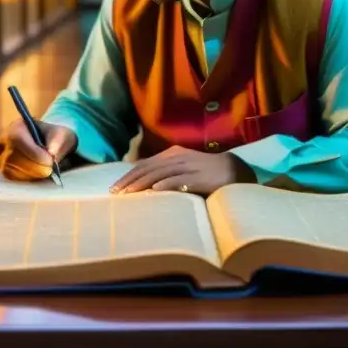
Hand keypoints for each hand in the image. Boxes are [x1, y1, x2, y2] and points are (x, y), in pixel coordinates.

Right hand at [0, 119, 77, 181]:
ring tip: (45, 173)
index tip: (49, 161)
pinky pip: (10, 176)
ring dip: (30, 174)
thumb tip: (51, 154)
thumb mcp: (60, 135)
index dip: (33, 152)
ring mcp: (2, 155)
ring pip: (10, 168)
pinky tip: (38, 176)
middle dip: (33, 166)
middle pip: (12, 156)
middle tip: (49, 170)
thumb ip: (57, 142)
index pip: (18, 139)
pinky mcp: (4, 169)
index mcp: (16, 127)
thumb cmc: (54, 138)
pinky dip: (25, 178)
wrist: (50, 146)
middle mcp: (5, 140)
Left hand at [109, 145, 254, 195]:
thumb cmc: (205, 172)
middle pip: (148, 168)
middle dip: (130, 180)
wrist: (234, 170)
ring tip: (128, 193)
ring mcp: (189, 166)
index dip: (128, 175)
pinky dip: (165, 185)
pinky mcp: (199, 177)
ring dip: (142, 183)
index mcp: (172, 154)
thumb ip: (166, 173)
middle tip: (115, 192)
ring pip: (160, 173)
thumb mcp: (183, 169)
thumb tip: (144, 184)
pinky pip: (180, 180)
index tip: (114, 188)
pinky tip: (154, 191)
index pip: (145, 164)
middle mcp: (178, 157)